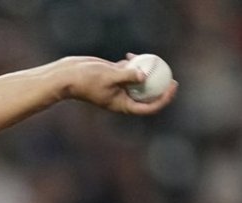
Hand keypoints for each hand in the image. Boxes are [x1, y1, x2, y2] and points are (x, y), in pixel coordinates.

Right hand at [59, 54, 177, 114]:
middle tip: (172, 76)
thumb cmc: (86, 79)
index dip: (164, 99)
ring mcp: (118, 88)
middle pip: (147, 96)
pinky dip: (133, 64)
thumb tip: (144, 75)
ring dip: (146, 72)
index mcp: (122, 105)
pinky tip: (130, 55)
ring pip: (139, 82)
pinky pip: (129, 72)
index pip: (148, 107)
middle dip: (161, 87)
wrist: (68, 76)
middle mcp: (122, 98)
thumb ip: (127, 75)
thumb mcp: (109, 76)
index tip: (172, 86)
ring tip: (149, 59)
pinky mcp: (114, 78)